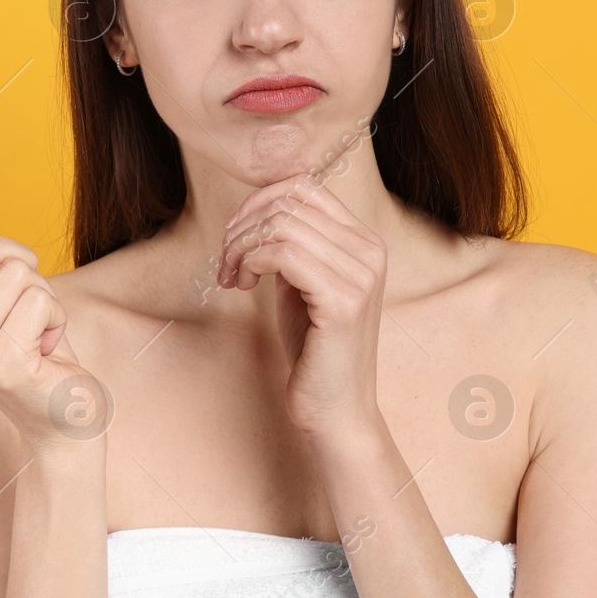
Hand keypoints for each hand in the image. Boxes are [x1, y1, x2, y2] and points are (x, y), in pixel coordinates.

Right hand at [0, 190, 105, 452]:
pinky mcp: (3, 362)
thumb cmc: (29, 351)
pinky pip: (41, 299)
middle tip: (24, 297)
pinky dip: (57, 316)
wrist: (57, 418)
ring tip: (36, 330)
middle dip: (17, 258)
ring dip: (42, 294)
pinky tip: (47, 348)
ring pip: (18, 272)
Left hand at [218, 176, 386, 438]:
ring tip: (232, 277)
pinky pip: (282, 253)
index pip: (305, 187)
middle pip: (289, 201)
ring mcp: (360, 274)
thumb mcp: (301, 286)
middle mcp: (370, 251)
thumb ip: (291, 247)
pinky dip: (251, 261)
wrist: (336, 410)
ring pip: (281, 225)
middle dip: (243, 225)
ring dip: (241, 246)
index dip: (258, 202)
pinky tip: (243, 285)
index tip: (234, 236)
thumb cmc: (315, 351)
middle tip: (227, 262)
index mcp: (364, 242)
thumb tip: (258, 213)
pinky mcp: (343, 300)